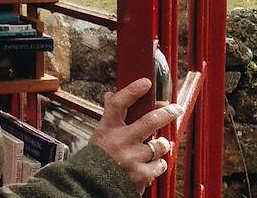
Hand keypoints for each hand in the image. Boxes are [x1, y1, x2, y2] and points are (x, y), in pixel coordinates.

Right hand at [89, 78, 182, 193]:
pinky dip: (159, 163)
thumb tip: (110, 95)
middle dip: (167, 114)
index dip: (133, 91)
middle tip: (176, 109)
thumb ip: (110, 116)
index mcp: (107, 129)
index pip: (118, 103)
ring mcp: (132, 158)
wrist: (92, 185)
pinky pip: (161, 164)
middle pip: (149, 121)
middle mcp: (120, 141)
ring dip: (162, 144)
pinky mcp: (142, 175)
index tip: (145, 82)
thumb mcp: (99, 134)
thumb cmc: (98, 158)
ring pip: (159, 145)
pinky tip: (150, 163)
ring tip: (158, 145)